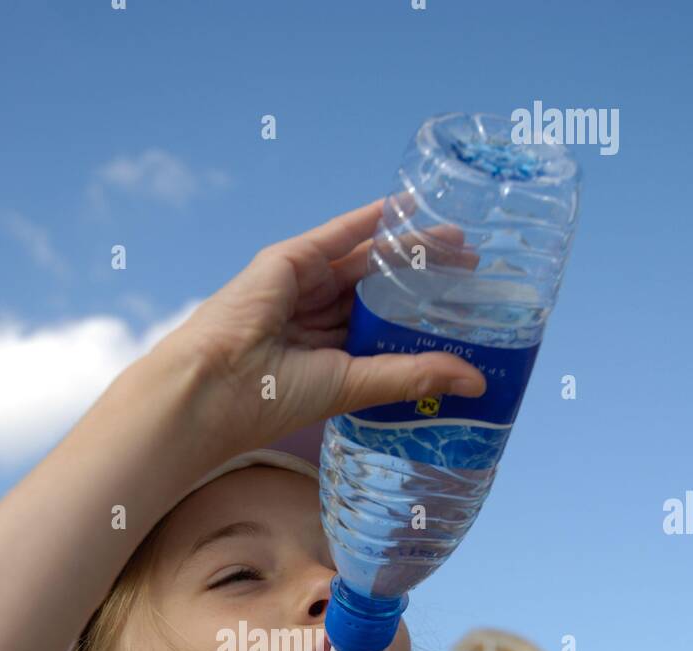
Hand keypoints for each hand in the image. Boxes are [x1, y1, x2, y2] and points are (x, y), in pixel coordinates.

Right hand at [169, 197, 485, 460]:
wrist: (214, 387)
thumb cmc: (271, 399)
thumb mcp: (356, 386)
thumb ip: (413, 377)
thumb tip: (478, 382)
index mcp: (327, 352)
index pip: (383, 326)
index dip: (422, 316)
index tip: (466, 309)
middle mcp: (316, 316)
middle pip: (381, 288)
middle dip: (425, 277)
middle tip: (474, 266)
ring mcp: (302, 285)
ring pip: (366, 259)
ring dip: (410, 246)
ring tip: (456, 238)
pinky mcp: (289, 260)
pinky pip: (339, 233)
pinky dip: (373, 219)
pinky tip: (408, 208)